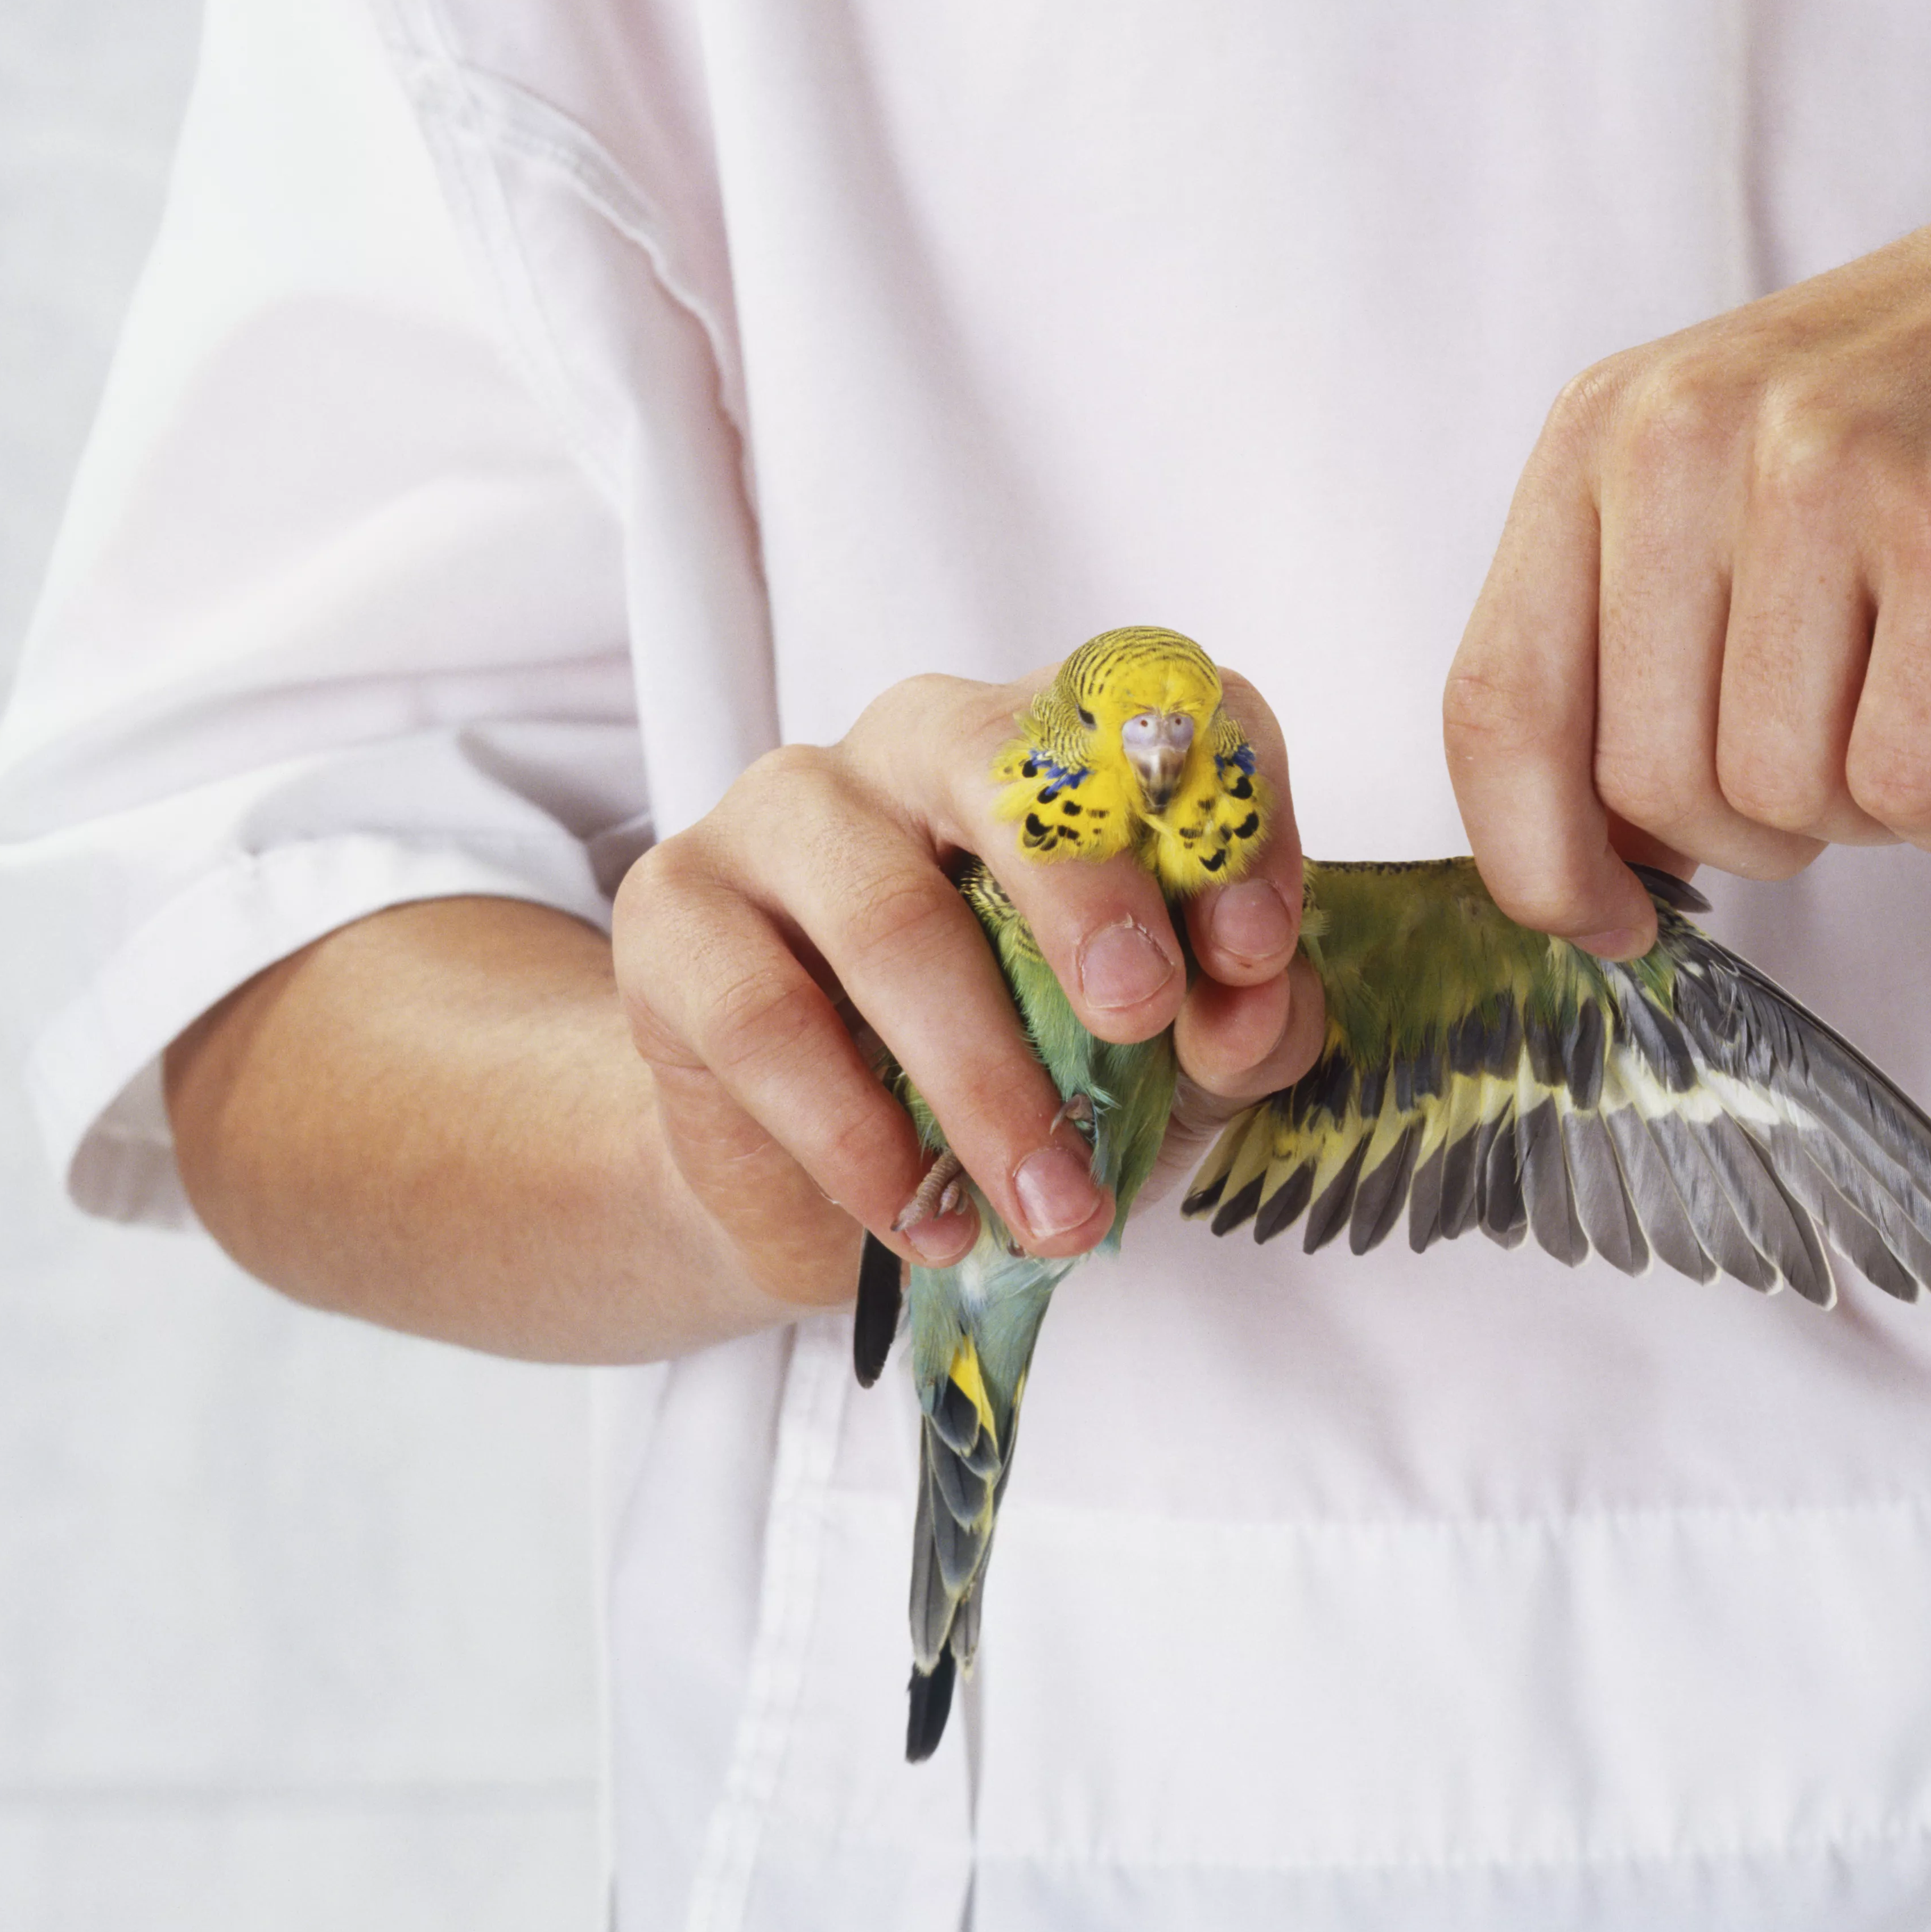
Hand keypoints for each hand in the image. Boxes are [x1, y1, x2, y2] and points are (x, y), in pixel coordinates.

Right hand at [612, 667, 1322, 1303]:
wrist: (830, 1184)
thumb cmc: (1020, 1082)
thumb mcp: (1165, 1066)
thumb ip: (1237, 1027)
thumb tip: (1250, 1007)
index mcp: (1062, 751)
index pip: (1161, 715)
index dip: (1223, 817)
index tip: (1254, 953)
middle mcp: (923, 743)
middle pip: (1006, 760)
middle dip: (1088, 895)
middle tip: (1140, 1020)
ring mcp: (784, 814)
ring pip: (888, 913)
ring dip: (984, 1079)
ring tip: (1051, 1206)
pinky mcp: (676, 910)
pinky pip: (767, 1018)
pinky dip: (859, 1139)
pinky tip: (921, 1216)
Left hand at [1445, 118, 1930, 954]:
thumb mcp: (1734, 477)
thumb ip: (1633, 643)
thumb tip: (1585, 866)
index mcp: (1601, 430)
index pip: (1495, 703)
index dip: (1539, 861)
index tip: (1612, 926)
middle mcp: (1688, 434)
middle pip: (1648, 784)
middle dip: (1754, 834)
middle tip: (1848, 760)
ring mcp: (1826, 470)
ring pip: (1781, 796)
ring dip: (1867, 815)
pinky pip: (1910, 785)